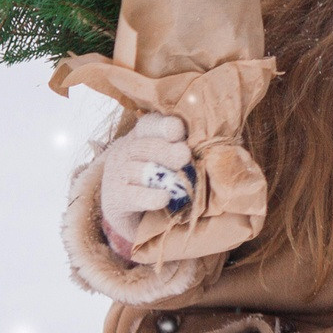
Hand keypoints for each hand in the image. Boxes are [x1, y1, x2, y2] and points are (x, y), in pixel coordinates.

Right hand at [98, 114, 193, 255]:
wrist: (124, 208)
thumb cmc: (157, 176)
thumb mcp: (167, 158)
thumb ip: (184, 149)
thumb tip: (215, 149)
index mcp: (142, 136)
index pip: (150, 124)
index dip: (163, 126)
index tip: (178, 130)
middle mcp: (127, 150)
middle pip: (144, 146)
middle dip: (166, 150)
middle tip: (184, 156)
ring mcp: (119, 174)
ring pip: (137, 170)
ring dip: (160, 175)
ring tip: (181, 181)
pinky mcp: (117, 198)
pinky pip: (133, 196)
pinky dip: (149, 197)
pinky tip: (164, 199)